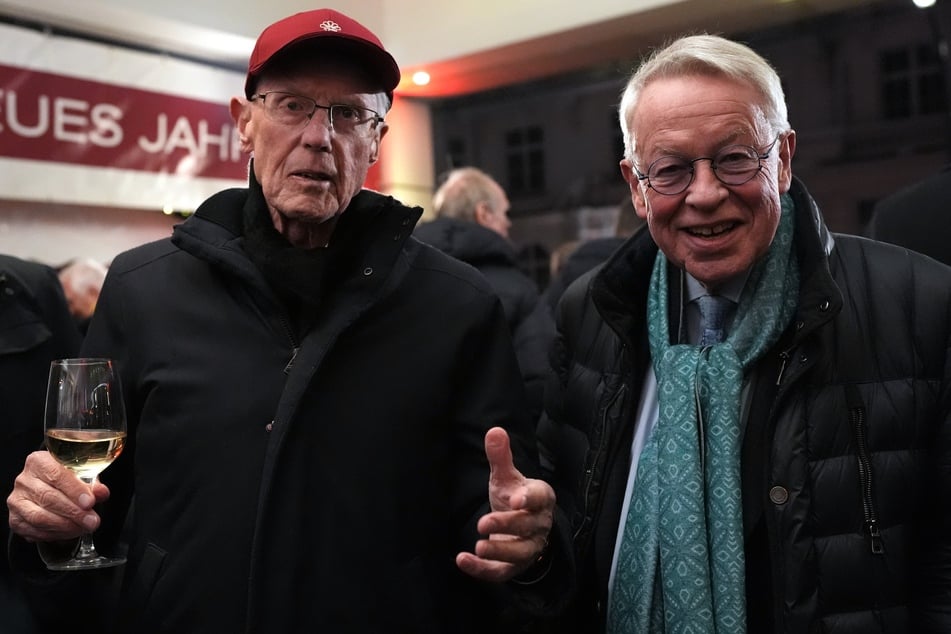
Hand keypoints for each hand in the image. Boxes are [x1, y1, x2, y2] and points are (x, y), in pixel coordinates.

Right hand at [7, 450, 108, 541]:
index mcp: (39, 461)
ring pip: (40, 517)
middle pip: (49, 497)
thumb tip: (101, 492)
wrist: (49, 489)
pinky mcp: (15, 519)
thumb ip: (92, 484)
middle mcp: (24, 480)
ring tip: (84, 528)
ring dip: (66, 526)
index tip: (90, 502)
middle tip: (92, 521)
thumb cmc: (67, 480)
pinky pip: (34, 530)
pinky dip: (55, 534)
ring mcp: (17, 500)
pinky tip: (70, 532)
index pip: (57, 475)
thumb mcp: (82, 476)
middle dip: (74, 512)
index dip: (74, 490)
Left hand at [456, 427, 554, 582]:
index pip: (539, 497)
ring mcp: (528, 547)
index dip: (529, 499)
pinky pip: (502, 572)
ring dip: (500, 551)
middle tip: (483, 523)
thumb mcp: (506, 477)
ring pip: (519, 553)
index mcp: (540, 498)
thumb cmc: (514, 497)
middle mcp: (538, 524)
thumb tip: (494, 430)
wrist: (520, 528)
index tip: (516, 499)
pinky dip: (483, 569)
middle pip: (527, 526)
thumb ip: (500, 456)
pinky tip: (463, 560)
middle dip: (506, 525)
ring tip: (479, 546)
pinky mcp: (514, 566)